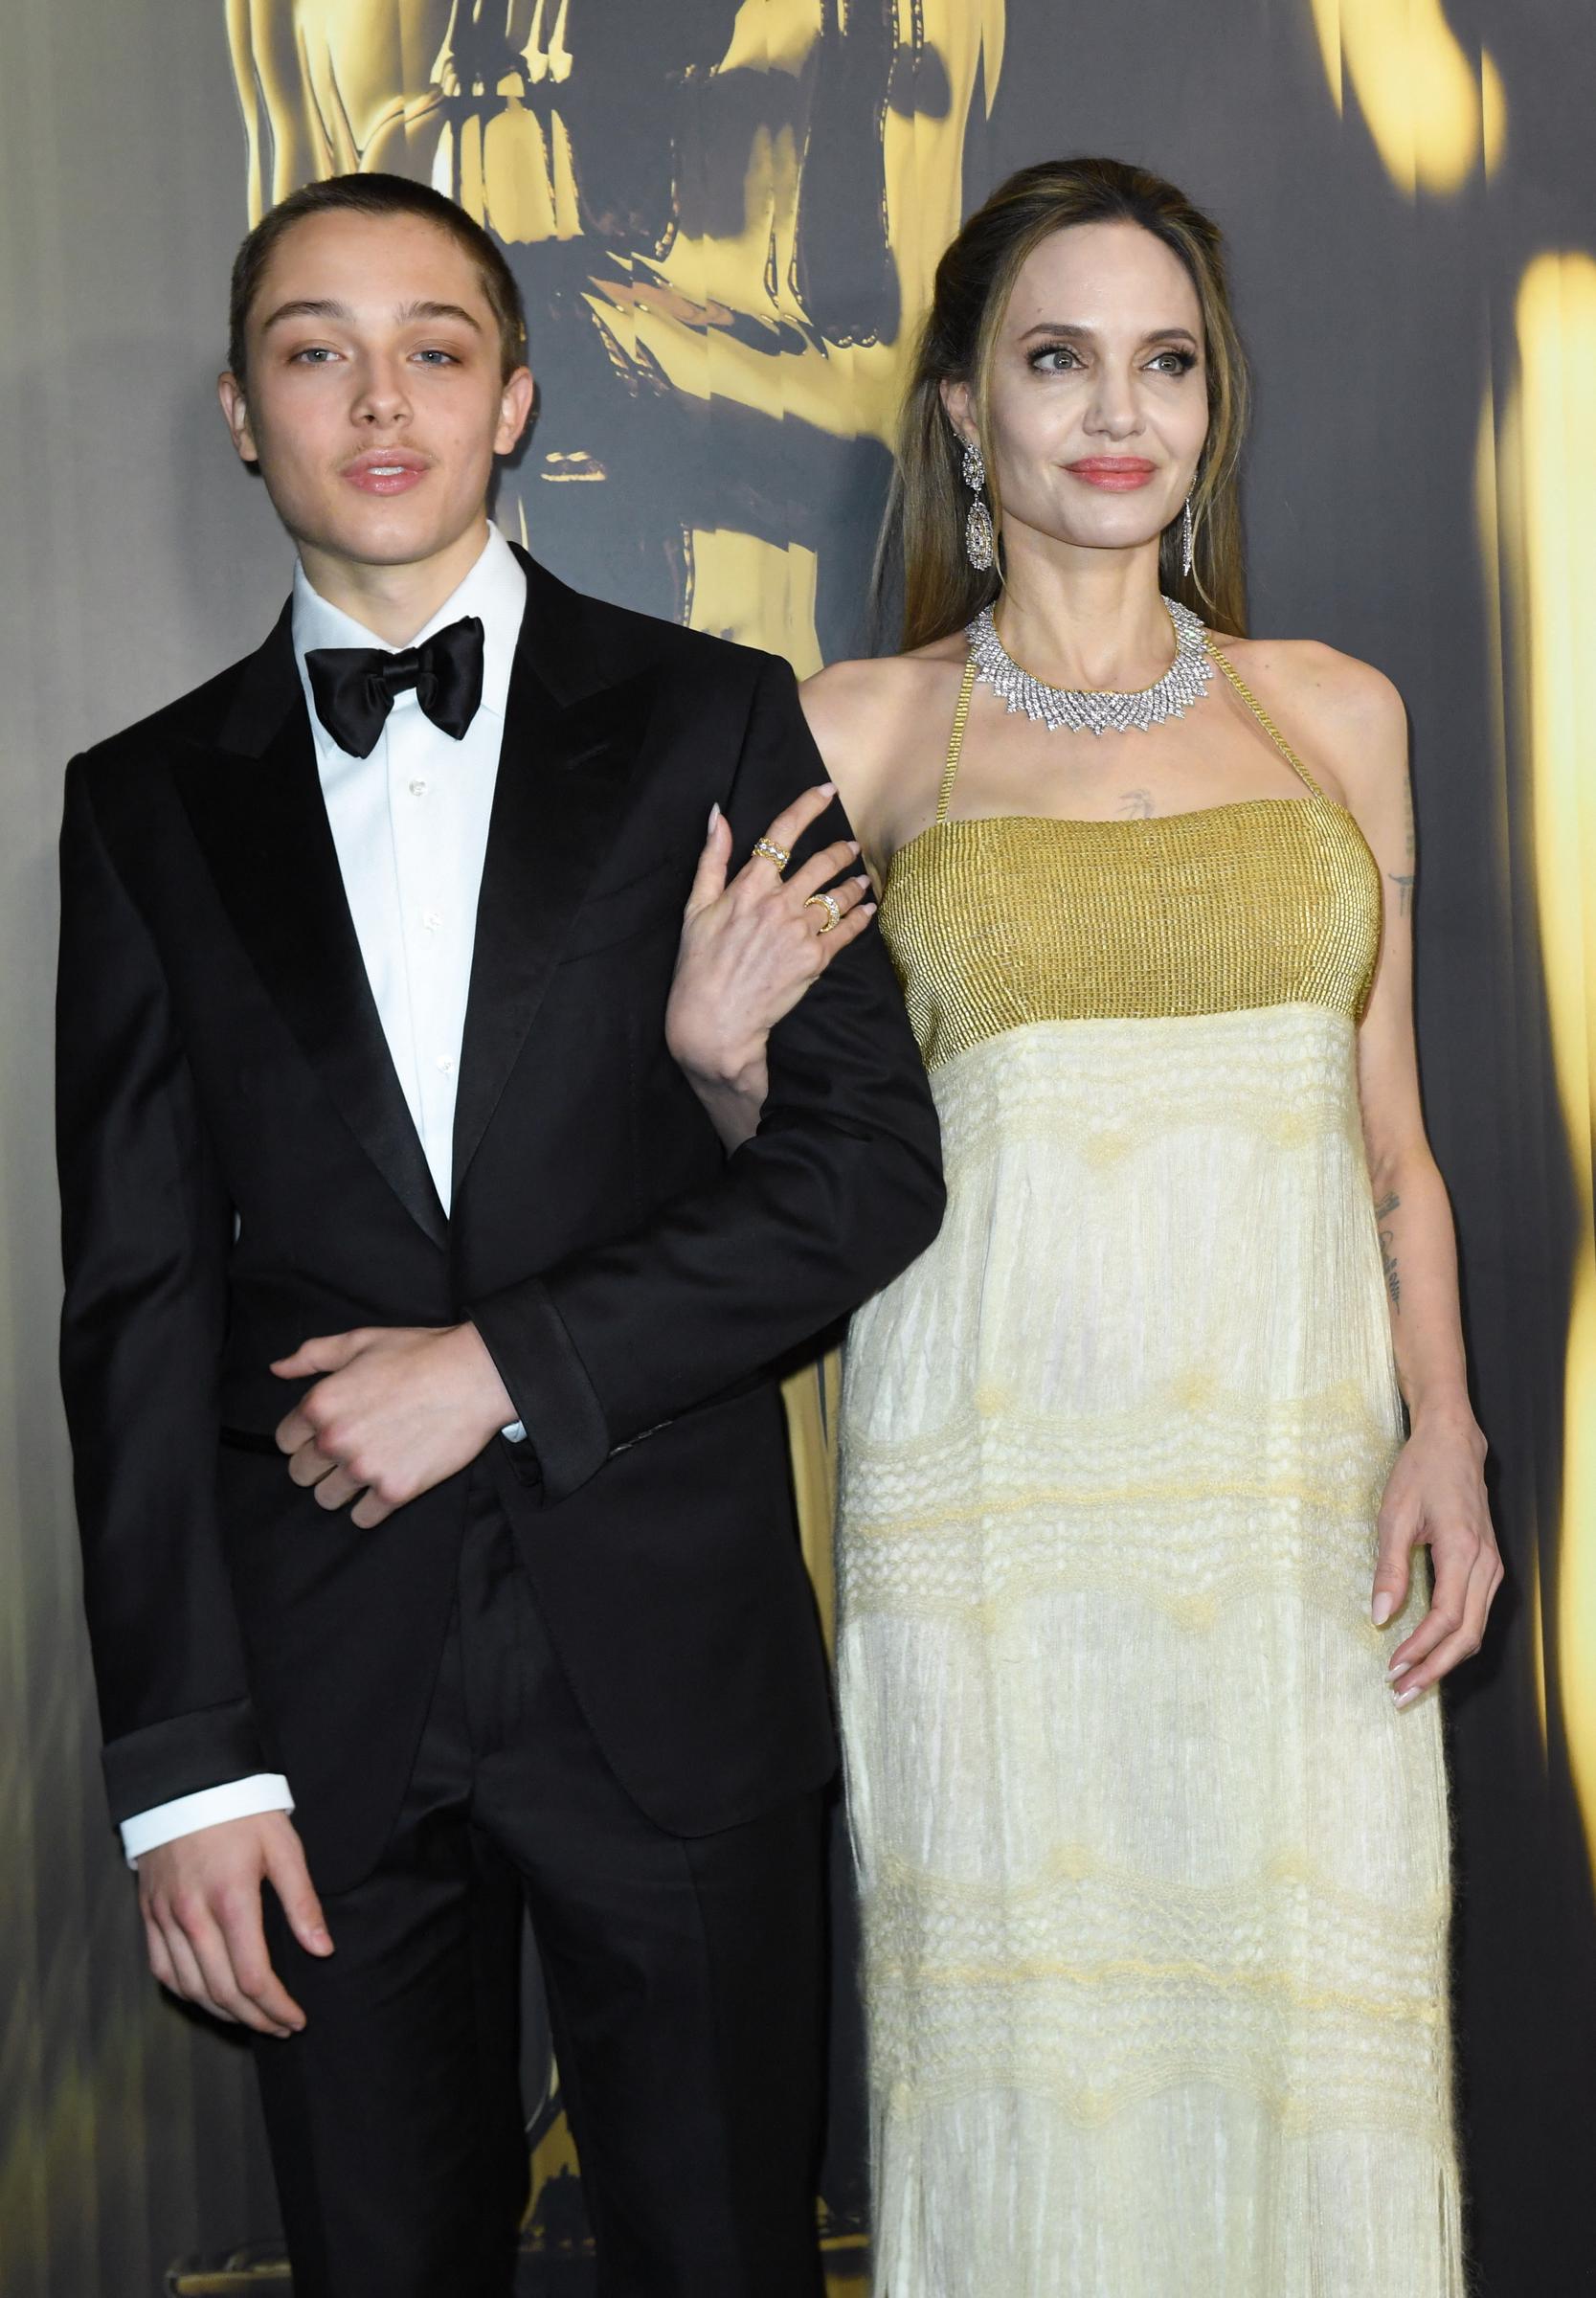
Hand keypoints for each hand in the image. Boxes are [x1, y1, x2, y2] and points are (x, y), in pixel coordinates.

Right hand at [138, 1811, 330, 2036]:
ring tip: (253, 2019)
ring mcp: (165, 1918)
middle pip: (223, 1992)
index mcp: (231, 1899)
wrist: (184, 1782)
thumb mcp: (283, 1846)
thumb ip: (303, 1902)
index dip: (277, 2007)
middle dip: (256, 2019)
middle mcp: (193, 1916)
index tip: (298, 2018)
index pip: (254, 1977)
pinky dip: (188, 1994)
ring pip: (191, 1989)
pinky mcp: (149, 1915)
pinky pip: (163, 1971)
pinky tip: (210, 1998)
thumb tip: (323, 1951)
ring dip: (224, 2013)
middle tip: (281, 2028)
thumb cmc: (242, 1811)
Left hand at [272, 1322, 514, 1526]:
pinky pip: (362, 1518)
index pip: (284, 1441)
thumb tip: (277, 1369)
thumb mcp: (361, 1341)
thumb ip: (312, 1355)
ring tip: (366, 1468)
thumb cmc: (419, 1354)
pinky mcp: (394, 1491)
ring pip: (326, 1499)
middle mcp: (335, 1440)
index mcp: (321, 1404)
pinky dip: (371, 1507)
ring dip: (342, 1488)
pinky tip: (385, 1483)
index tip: (326, 1432)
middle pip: (300, 1474)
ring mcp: (364, 1469)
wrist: (474, 1377)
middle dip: (319, 1464)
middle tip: (349, 1450)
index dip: (303, 1436)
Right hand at [665, 782, 875, 1093]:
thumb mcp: (695, 908)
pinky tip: (867, 909)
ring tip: (861, 878)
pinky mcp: (814, 960)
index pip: (782, 834)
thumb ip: (712, 859)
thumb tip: (717, 815)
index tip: (825, 790)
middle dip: (840, 850)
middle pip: (820, 863)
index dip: (806, 807)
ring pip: (837, 896)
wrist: (715, 1021)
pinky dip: (860, 916)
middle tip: (850, 846)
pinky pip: (846, 931)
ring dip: (853, 883)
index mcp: (749, 887)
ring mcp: (799, 932)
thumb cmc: (698, 965)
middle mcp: (778, 904)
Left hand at [1370, 1409, 1502, 1703]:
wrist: (1452, 1442)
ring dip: (1444, 1659)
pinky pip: (1476, 1614)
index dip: (1420, 1649)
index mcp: (1464, 1551)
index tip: (1393, 1669)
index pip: (1447, 1618)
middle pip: (1467, 1635)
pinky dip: (1454, 1639)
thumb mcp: (1393, 1515)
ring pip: (1475, 1629)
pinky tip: (1429, 1651)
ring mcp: (1492, 1566)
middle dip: (1434, 1669)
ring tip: (1412, 1681)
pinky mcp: (1488, 1566)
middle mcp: (1486, 1564)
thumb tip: (1379, 1616)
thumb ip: (1389, 1569)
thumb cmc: (1421, 1472)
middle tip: (1401, 1694)